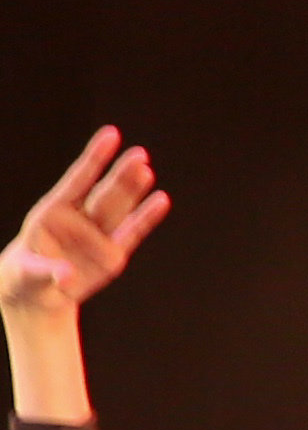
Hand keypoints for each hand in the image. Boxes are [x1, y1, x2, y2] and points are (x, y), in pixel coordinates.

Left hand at [0, 131, 163, 317]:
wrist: (37, 294)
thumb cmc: (25, 275)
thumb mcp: (25, 274)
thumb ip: (44, 272)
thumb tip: (66, 275)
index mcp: (52, 213)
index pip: (78, 180)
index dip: (95, 158)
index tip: (112, 135)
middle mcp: (79, 220)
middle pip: (103, 193)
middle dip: (120, 175)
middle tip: (138, 155)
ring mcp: (97, 237)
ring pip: (119, 208)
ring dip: (133, 190)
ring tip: (146, 170)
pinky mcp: (113, 256)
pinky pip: (132, 233)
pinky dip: (146, 217)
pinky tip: (160, 200)